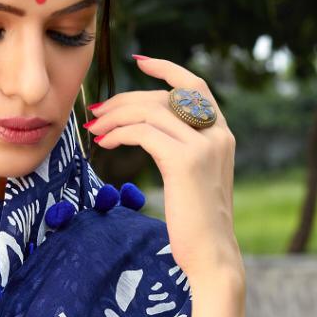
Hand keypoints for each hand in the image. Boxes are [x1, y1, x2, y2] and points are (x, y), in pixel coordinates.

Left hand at [87, 57, 243, 283]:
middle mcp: (217, 133)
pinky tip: (105, 143)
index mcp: (222, 134)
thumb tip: (148, 133)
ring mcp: (203, 146)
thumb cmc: (196, 224)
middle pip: (164, 96)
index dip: (166, 69)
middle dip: (125, 99)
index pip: (195, 85)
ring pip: (151, 110)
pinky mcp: (185, 161)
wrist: (212, 255)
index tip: (138, 60)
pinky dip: (120, 133)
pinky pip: (144, 132)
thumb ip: (182, 150)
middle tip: (96, 112)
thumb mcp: (194, 179)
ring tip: (94, 129)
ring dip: (116, 116)